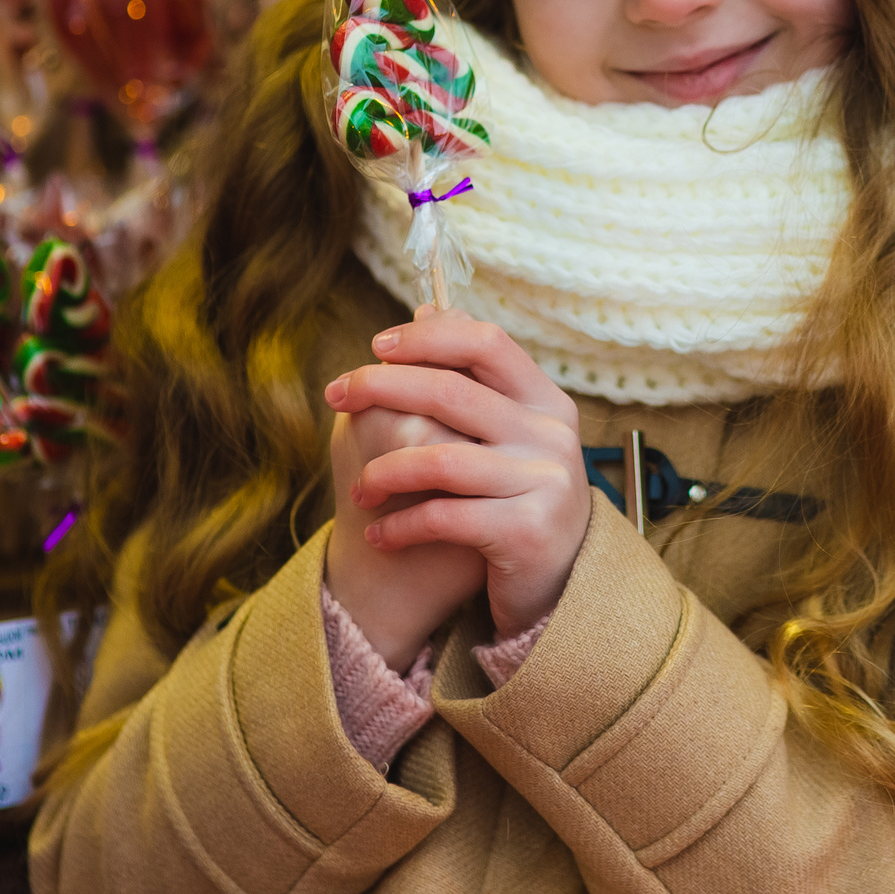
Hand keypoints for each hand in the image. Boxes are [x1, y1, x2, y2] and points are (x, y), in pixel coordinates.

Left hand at [325, 312, 589, 642]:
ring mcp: (545, 482)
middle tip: (336, 396)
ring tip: (359, 486)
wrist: (558, 585)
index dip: (427, 338)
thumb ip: (471, 376)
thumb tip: (427, 308)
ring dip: (384, 471)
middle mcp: (553, 435)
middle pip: (452, 392)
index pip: (486, 343)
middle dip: (383, 387)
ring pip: (439, 458)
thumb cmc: (517, 500)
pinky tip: (379, 535)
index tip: (375, 347)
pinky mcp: (526, 531)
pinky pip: (444, 516)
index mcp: (547, 401)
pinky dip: (400, 525)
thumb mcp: (505, 435)